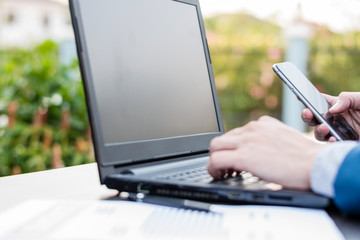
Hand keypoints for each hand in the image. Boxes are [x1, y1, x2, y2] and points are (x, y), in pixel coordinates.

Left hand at [207, 116, 326, 189]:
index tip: (234, 157)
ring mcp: (246, 141)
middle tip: (227, 167)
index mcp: (262, 124)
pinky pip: (215, 160)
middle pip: (222, 138)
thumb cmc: (305, 157)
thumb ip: (270, 139)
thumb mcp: (285, 138)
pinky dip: (213, 169)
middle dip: (222, 153)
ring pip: (214, 147)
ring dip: (215, 160)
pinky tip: (219, 176)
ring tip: (222, 172)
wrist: (315, 163)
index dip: (233, 147)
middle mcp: (252, 129)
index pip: (236, 132)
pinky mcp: (243, 156)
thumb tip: (262, 150)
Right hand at [302, 92, 359, 140]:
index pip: (318, 101)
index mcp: (335, 105)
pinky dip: (330, 142)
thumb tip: (331, 110)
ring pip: (319, 133)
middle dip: (307, 116)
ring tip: (324, 128)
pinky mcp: (342, 142)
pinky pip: (331, 144)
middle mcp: (333, 119)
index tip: (299, 97)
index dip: (307, 99)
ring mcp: (336, 131)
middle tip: (307, 113)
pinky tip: (333, 139)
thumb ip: (346, 99)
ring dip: (318, 131)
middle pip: (313, 118)